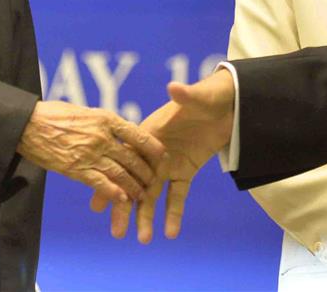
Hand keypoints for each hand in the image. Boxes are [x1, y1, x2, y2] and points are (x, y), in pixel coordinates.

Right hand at [17, 100, 163, 202]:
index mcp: (106, 119)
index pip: (137, 134)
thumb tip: (117, 130)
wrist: (28, 124)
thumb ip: (103, 122)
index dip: (152, 147)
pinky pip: (101, 183)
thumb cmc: (54, 115)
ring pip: (121, 173)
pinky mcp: (77, 169)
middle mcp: (102, 137)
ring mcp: (90, 154)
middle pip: (132, 158)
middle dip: (146, 172)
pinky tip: (123, 200)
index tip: (163, 155)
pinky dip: (114, 193)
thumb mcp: (85, 112)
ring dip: (134, 186)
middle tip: (155, 181)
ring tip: (142, 195)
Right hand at [93, 70, 234, 242]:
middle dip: (125, 207)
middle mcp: (154, 153)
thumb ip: (185, 96)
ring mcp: (169, 164)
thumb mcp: (198, 98)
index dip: (111, 181)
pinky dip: (174, 214)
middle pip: (135, 183)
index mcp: (150, 133)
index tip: (96, 203)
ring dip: (147, 216)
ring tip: (142, 240)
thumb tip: (174, 87)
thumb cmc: (209, 96)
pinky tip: (169, 234)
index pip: (125, 160)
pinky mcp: (186, 171)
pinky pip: (177, 196)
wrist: (229, 104)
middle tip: (116, 233)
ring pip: (153, 195)